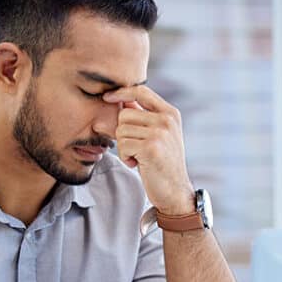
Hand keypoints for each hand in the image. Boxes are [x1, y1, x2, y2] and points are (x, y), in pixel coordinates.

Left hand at [103, 86, 194, 215]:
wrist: (175, 190)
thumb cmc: (162, 162)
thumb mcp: (157, 135)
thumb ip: (142, 117)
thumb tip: (118, 100)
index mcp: (170, 113)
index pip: (141, 91)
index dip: (121, 92)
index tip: (107, 97)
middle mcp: (167, 120)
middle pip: (124, 114)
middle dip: (122, 133)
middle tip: (134, 148)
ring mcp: (160, 133)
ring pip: (121, 130)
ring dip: (123, 147)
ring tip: (138, 157)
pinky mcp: (151, 147)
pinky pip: (122, 145)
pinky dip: (125, 157)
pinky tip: (137, 164)